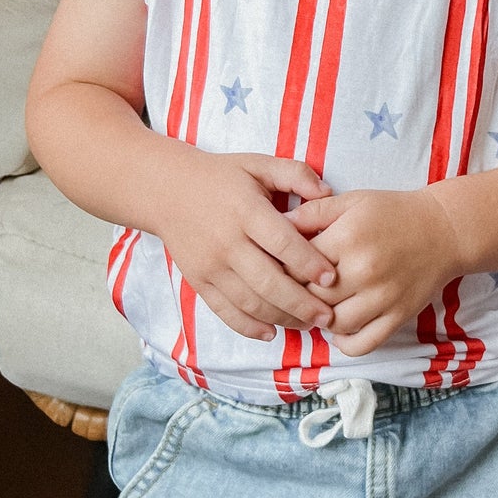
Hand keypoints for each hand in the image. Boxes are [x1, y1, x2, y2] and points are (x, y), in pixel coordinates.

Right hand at [150, 148, 337, 341]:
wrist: (166, 191)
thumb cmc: (221, 177)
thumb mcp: (257, 164)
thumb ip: (294, 173)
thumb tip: (327, 193)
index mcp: (245, 210)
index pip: (281, 243)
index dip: (308, 262)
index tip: (331, 277)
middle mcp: (227, 242)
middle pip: (268, 282)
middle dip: (301, 303)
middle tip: (328, 317)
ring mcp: (210, 266)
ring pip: (249, 302)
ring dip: (281, 318)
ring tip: (308, 325)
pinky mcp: (199, 281)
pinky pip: (224, 311)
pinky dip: (248, 327)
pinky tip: (272, 332)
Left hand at [288, 187, 463, 356]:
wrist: (444, 230)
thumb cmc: (394, 213)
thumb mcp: (352, 201)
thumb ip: (313, 212)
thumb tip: (277, 225)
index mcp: (348, 238)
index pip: (297, 265)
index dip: (283, 269)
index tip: (281, 269)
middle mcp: (365, 270)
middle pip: (311, 297)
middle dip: (298, 295)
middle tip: (294, 291)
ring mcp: (383, 297)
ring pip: (333, 324)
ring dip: (319, 320)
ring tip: (316, 308)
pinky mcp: (399, 316)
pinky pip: (363, 343)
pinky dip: (345, 343)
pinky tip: (338, 330)